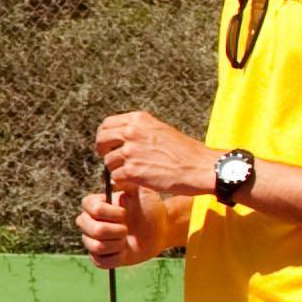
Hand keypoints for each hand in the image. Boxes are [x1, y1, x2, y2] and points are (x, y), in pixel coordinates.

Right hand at [77, 188, 164, 268]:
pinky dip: (116, 257)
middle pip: (92, 229)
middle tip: (127, 228)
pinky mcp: (100, 257)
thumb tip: (113, 178)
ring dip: (117, 244)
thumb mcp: (142, 191)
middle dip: (115, 230)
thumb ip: (128, 182)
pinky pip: (101, 261)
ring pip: (96, 246)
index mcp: (95, 205)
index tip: (124, 212)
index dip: (109, 213)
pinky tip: (124, 251)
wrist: (160, 230)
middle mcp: (89, 222)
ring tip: (126, 239)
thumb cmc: (150, 208)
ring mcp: (93, 240)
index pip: (91, 208)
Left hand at [90, 110, 217, 201]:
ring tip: (135, 172)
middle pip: (101, 141)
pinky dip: (123, 181)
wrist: (200, 167)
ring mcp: (130, 151)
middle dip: (103, 152)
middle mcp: (131, 132)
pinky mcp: (131, 170)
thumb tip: (119, 137)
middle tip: (112, 160)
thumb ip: (139, 131)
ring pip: (108, 162)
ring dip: (117, 169)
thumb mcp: (160, 130)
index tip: (107, 145)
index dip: (104, 137)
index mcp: (138, 120)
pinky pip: (115, 177)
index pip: (107, 125)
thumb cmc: (184, 152)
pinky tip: (136, 181)